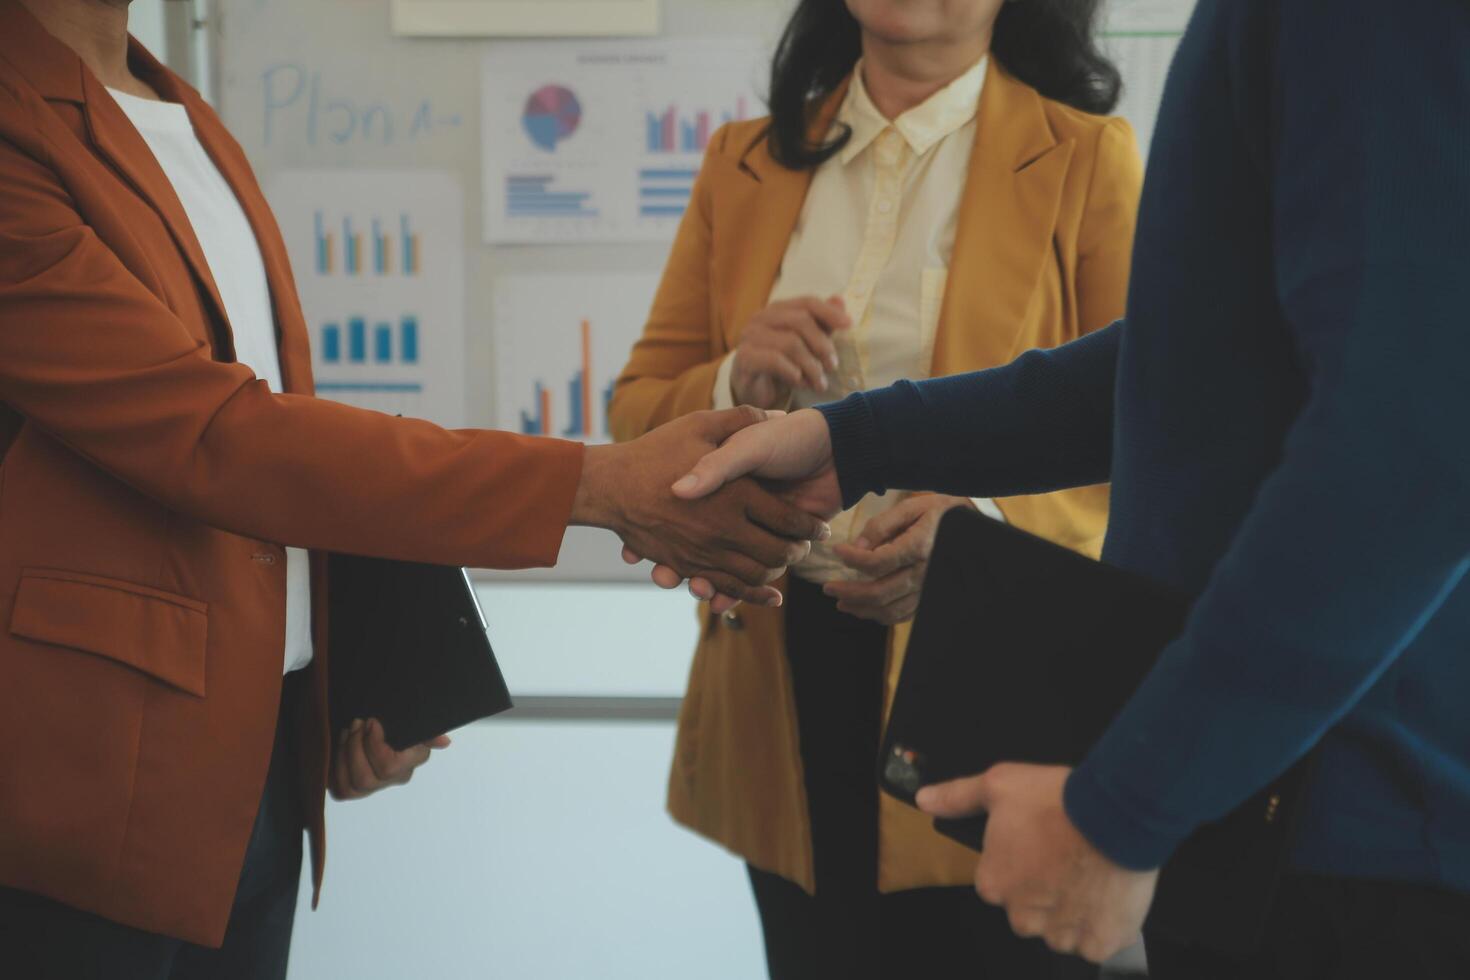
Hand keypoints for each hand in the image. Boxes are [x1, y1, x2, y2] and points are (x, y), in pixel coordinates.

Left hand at [330, 717, 450, 800]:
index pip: (389, 767)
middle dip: (355, 748)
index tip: (371, 722)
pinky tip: (341, 746)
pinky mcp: (356, 788)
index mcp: (411, 760)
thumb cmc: (398, 719)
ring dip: (344, 756)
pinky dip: (336, 768)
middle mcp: (395, 777)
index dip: (374, 746)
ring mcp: (375, 786)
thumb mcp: (411, 720)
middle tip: (355, 725)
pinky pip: (341, 790)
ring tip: (348, 733)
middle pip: (366, 778)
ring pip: (352, 786)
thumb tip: (445, 742)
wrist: (379, 719)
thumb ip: (428, 731)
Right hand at [574, 407, 831, 606]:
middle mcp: (723, 526)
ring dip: (774, 574)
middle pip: (774, 552)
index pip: (785, 520)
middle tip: (802, 549)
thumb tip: (777, 414)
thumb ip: (740, 420)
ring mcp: (704, 550)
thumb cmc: (655, 448)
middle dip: (795, 553)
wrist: (608, 483)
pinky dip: (750, 596)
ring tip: (782, 567)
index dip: (807, 527)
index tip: (819, 529)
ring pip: (753, 574)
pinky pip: (725, 587)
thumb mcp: (701, 424)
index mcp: (735, 492)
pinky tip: (769, 597)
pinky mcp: (688, 566)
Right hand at [730, 296, 850, 407]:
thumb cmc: (782, 366)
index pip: (807, 302)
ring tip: (819, 383)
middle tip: (833, 366)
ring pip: (790, 343)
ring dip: (811, 366)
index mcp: (777, 310)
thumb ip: (822, 323)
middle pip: (800, 320)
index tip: (849, 325)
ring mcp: (750, 337)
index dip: (829, 312)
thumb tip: (840, 300)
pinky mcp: (745, 358)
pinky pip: (774, 360)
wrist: (753, 392)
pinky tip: (801, 383)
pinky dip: (793, 372)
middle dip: (822, 345)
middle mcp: (761, 318)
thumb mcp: (807, 344)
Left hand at [825, 494, 975, 624]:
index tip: (836, 551)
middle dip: (849, 592)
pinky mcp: (929, 599)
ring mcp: (928, 590)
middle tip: (827, 588)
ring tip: (841, 602)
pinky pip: (902, 615)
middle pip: (879, 592)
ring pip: (889, 610)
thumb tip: (856, 546)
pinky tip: (863, 607)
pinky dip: (879, 615)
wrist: (972, 528)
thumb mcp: (912, 507)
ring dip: (861, 609)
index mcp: (919, 547)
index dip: (852, 559)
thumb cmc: (940, 513)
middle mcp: (925, 573)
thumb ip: (881, 525)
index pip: (877, 562)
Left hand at [917, 764, 1158, 963]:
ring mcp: (1062, 935)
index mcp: (994, 884)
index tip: (1039, 845)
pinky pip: (1095, 943)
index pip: (998, 882)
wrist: (1114, 816)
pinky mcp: (1098, 943)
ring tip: (1090, 874)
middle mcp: (1022, 917)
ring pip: (1061, 930)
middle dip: (1044, 892)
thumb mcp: (998, 785)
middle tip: (1066, 859)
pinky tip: (1108, 896)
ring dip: (1073, 911)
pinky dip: (1103, 926)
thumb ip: (959, 797)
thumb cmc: (1055, 800)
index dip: (1020, 863)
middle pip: (1028, 910)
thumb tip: (924, 800)